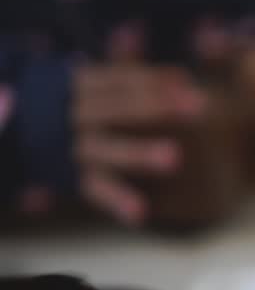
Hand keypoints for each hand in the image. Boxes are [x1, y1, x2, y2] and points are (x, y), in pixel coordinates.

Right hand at [73, 65, 206, 224]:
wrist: (11, 129)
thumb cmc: (69, 104)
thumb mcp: (89, 85)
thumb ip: (130, 81)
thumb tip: (182, 76)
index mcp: (81, 85)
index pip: (120, 78)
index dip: (154, 78)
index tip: (188, 81)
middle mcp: (76, 113)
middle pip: (116, 106)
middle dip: (156, 105)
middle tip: (200, 106)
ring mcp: (73, 145)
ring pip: (105, 147)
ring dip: (138, 152)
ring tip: (175, 158)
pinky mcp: (70, 176)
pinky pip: (94, 188)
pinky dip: (117, 200)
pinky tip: (141, 213)